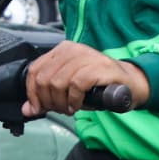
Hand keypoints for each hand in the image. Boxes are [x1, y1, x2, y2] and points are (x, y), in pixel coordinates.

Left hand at [23, 41, 148, 117]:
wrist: (130, 84)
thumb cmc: (99, 85)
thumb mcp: (69, 88)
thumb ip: (48, 96)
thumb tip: (27, 109)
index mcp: (62, 50)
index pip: (35, 70)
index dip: (32, 93)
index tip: (36, 108)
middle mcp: (72, 50)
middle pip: (44, 79)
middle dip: (47, 100)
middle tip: (59, 109)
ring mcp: (86, 57)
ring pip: (57, 82)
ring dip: (61, 102)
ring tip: (70, 108)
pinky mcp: (98, 67)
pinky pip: (76, 85)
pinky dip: (74, 100)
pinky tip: (78, 105)